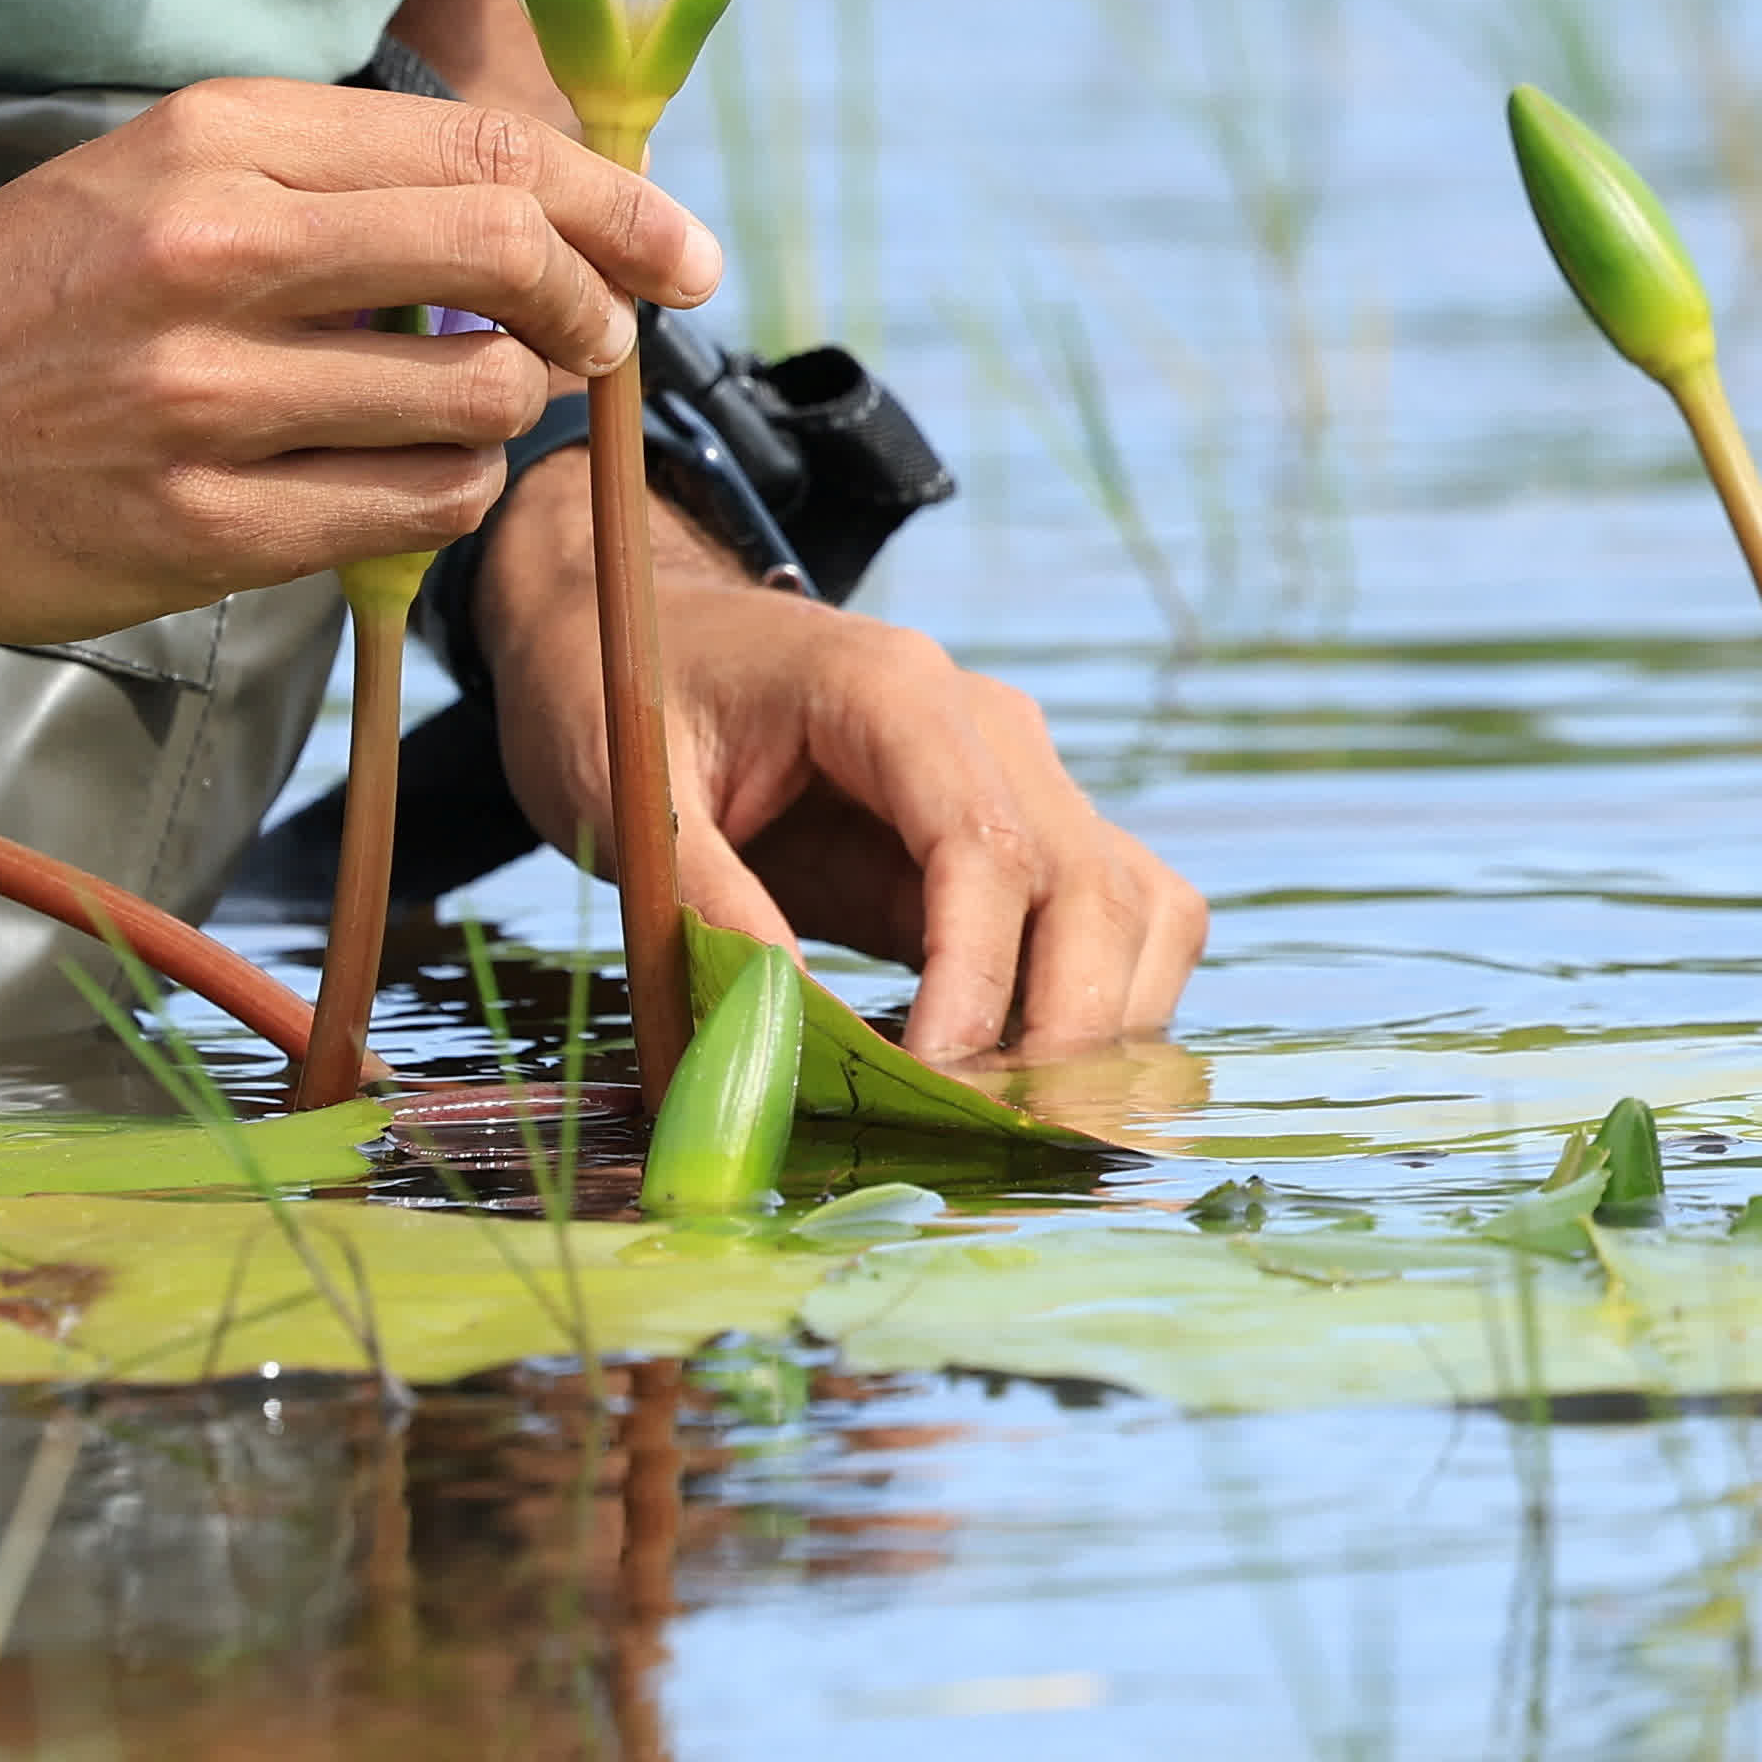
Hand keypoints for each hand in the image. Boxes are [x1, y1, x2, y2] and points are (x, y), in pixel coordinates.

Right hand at [0, 80, 722, 648]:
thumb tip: (512, 211)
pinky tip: (392, 477)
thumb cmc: (1, 306)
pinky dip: (438, 493)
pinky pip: (409, 507)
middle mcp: (217, 251)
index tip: (675, 246)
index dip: (611, 200)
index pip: (478, 148)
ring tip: (452, 409)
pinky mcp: (202, 526)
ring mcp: (210, 397)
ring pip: (475, 396)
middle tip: (606, 337)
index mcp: (212, 139)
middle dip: (595, 301)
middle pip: (505, 253)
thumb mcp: (146, 174)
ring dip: (504, 411)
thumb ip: (318, 182)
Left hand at [482, 465, 1206, 1058]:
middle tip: (976, 1131)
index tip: (932, 1082)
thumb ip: (707, 906)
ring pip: (1134, 909)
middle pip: (1088, 888)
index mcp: (890, 689)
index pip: (985, 848)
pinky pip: (1116, 917)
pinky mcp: (1020, 830)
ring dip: (1098, 1027)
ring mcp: (1021, 772)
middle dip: (1056, 1029)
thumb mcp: (633, 795)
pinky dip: (1102, 1004)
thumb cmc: (627, 694)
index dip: (975, 982)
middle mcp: (986, 723)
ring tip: (1002, 1116)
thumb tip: (782, 1035)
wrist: (642, 630)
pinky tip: (1011, 1071)